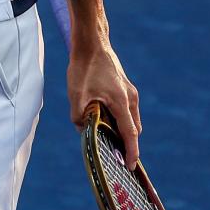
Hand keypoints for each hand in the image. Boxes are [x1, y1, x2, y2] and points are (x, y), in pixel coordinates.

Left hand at [68, 39, 140, 168]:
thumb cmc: (84, 67)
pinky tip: (104, 121)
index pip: (130, 134)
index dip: (132, 152)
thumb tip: (83, 130)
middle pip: (133, 129)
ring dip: (122, 131)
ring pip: (130, 119)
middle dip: (127, 145)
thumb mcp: (76, 95)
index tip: (132, 167)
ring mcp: (129, 92)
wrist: (92, 42)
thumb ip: (78, 116)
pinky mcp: (125, 87)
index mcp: (121, 102)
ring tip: (108, 142)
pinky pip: (127, 110)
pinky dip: (120, 120)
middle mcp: (130, 98)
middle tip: (116, 159)